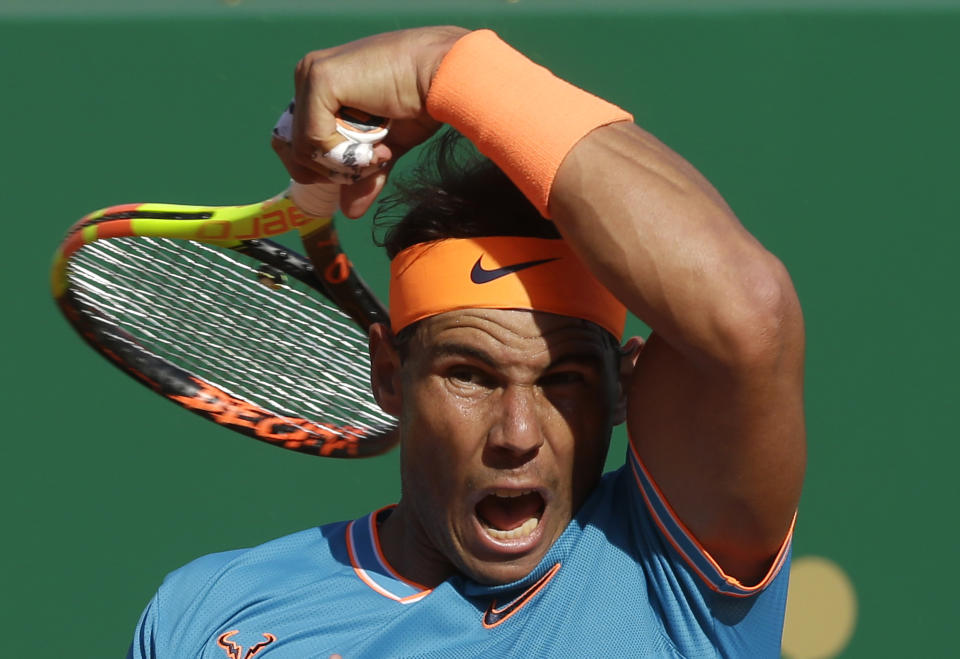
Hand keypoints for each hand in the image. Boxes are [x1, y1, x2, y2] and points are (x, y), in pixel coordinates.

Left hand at [271, 26, 468, 216]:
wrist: (446, 75)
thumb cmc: (423, 99)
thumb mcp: (386, 146)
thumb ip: (363, 173)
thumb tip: (349, 212)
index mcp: (321, 85)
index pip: (296, 140)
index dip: (325, 165)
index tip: (364, 165)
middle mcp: (309, 75)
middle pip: (295, 148)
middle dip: (333, 169)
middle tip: (373, 160)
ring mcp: (311, 76)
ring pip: (304, 149)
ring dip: (345, 164)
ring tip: (381, 151)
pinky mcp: (320, 81)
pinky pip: (314, 142)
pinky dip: (346, 156)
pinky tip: (380, 146)